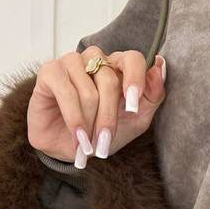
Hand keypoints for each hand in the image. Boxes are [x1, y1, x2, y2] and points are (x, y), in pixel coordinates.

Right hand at [28, 46, 166, 165]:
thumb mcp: (136, 119)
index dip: (135, 80)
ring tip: (87, 142)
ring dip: (89, 122)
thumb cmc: (102, 131)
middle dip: (108, 117)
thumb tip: (159, 66)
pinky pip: (66, 92)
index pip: (133, 58)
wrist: (71, 149)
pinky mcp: (50, 72)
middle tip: (105, 142)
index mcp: (118, 66)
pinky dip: (74, 118)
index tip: (133, 107)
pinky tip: (77, 137)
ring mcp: (72, 62)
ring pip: (88, 90)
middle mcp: (95, 58)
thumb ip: (153, 95)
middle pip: (109, 80)